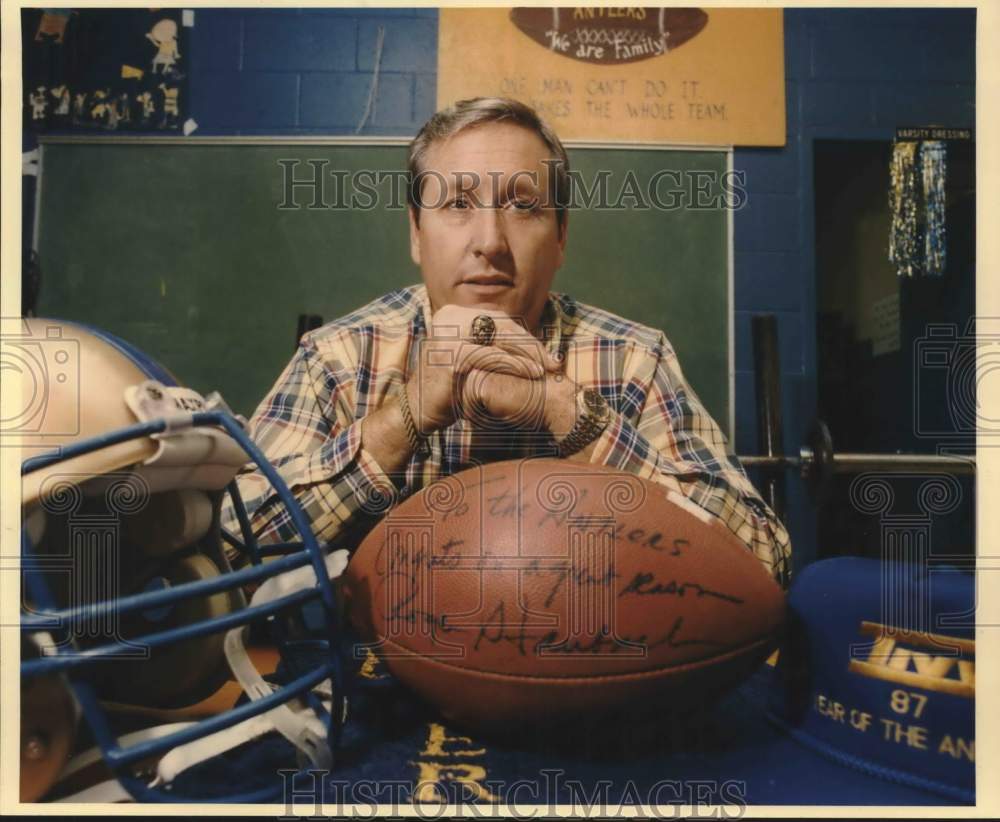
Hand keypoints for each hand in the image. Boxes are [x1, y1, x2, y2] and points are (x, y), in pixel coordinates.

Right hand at [407, 305, 561, 432]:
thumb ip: (490, 345)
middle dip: (530, 345)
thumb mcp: (470, 359)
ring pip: (499, 339)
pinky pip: (492, 356)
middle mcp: (448, 317)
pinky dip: (515, 365)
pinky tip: (531, 374)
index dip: (524, 336)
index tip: (545, 354)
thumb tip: (528, 342)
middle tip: (553, 361)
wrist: (416, 411)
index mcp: (452, 314)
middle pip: (501, 327)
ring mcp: (448, 333)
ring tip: (546, 369)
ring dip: (528, 355)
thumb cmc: (448, 388)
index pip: (498, 320)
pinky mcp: (452, 354)